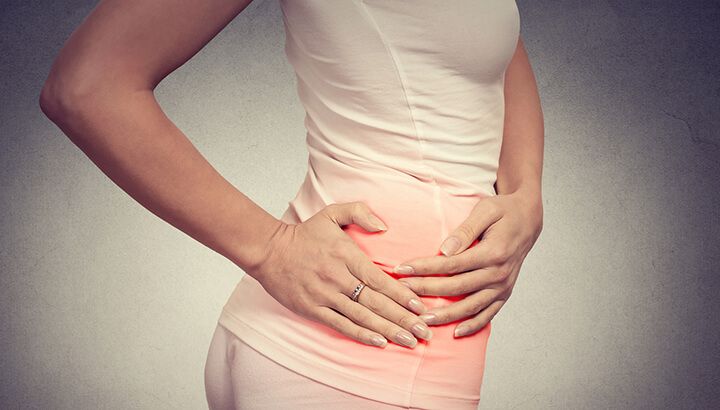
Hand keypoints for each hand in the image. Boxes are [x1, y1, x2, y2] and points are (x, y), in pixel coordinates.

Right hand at [248, 201, 433, 348]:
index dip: (402, 294)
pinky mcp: (312, 309)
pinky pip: (341, 325)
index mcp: (347, 256)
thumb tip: (384, 226)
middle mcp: (338, 277)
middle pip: (376, 302)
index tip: (421, 306)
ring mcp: (325, 295)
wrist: (268, 250)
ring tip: (410, 341)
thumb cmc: (304, 234)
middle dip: (403, 318)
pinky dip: (361, 335)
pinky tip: (379, 342)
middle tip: (425, 331)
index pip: (380, 279)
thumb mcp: (331, 213)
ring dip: (388, 330)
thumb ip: (360, 212)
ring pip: (362, 316)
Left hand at [393, 190, 542, 337]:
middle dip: (426, 290)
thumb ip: (465, 230)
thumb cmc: (504, 211)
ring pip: (470, 306)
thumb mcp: (486, 210)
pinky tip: (455, 333)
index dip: (425, 268)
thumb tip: (445, 250)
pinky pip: (488, 314)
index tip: (402, 269)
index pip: (451, 264)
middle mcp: (499, 273)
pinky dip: (473, 326)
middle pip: (456, 287)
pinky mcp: (504, 294)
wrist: (528, 220)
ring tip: (420, 320)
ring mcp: (503, 286)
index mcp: (493, 252)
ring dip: (445, 315)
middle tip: (401, 292)